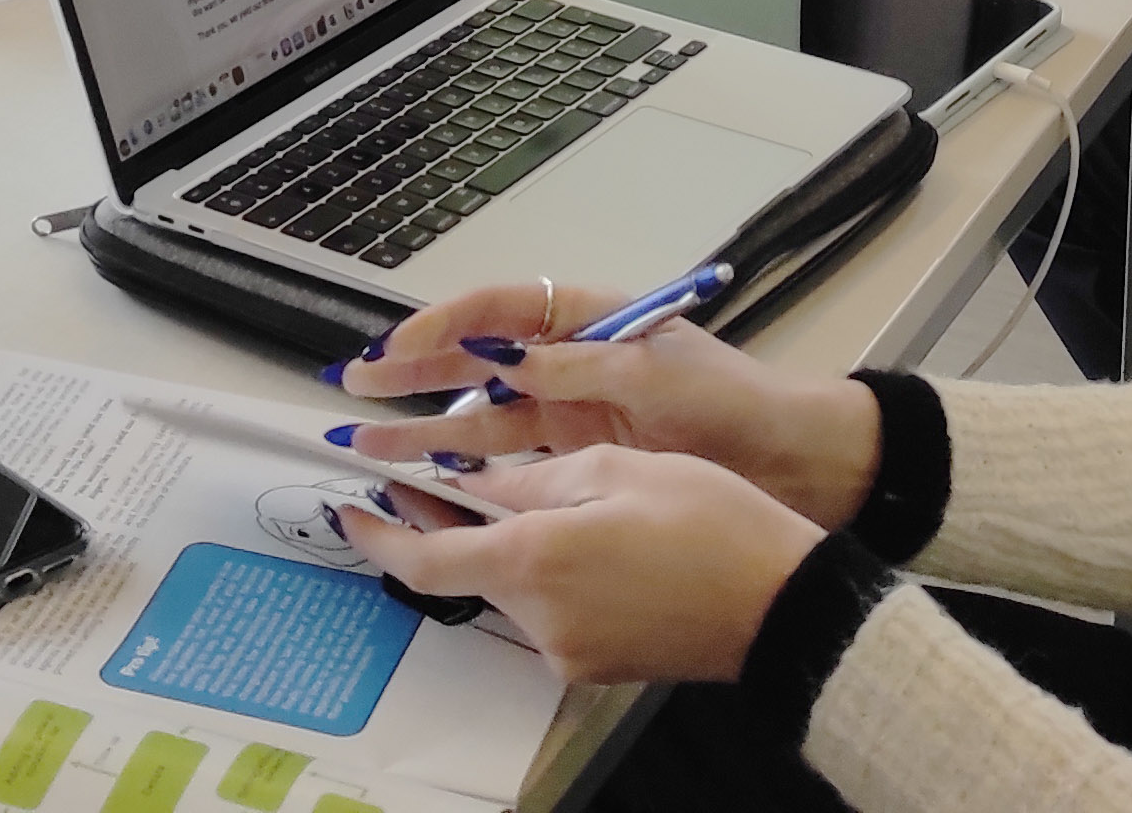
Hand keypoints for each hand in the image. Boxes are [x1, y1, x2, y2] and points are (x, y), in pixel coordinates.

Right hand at [326, 280, 880, 527]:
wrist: (795, 465)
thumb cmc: (732, 401)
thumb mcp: (655, 373)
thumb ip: (577, 366)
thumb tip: (505, 357)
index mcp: (591, 320)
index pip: (501, 306)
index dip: (444, 322)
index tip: (395, 346)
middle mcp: (572, 361)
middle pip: (478, 359)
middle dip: (415, 371)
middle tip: (357, 386)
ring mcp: (574, 413)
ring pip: (484, 418)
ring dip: (429, 430)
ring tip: (374, 448)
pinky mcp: (583, 461)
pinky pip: (513, 462)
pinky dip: (472, 472)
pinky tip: (434, 486)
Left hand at [336, 447, 823, 687]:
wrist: (781, 604)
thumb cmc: (710, 523)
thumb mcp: (615, 470)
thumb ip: (533, 482)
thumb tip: (474, 483)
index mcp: (537, 562)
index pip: (428, 562)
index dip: (380, 537)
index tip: (350, 508)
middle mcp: (543, 620)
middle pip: (468, 572)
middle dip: (438, 525)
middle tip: (413, 476)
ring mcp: (571, 651)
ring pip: (511, 586)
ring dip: (495, 543)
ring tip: (496, 488)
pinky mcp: (598, 662)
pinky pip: (549, 608)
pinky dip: (539, 568)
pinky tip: (563, 533)